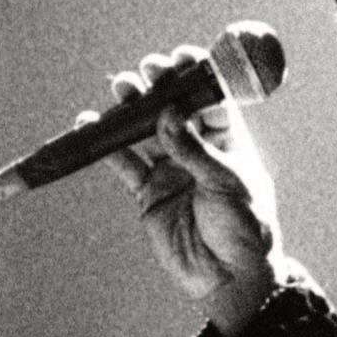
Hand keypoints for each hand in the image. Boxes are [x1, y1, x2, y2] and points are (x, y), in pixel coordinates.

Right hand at [78, 46, 282, 336]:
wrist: (229, 278)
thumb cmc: (245, 230)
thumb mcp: (228, 184)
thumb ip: (195, 150)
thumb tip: (167, 114)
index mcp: (230, 144)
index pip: (211, 101)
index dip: (196, 78)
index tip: (182, 57)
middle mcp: (198, 152)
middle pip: (173, 110)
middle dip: (159, 86)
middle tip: (147, 70)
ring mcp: (171, 170)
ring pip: (145, 130)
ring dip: (131, 108)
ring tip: (121, 86)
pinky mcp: (147, 192)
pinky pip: (123, 162)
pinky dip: (106, 144)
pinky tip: (91, 123)